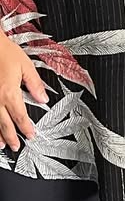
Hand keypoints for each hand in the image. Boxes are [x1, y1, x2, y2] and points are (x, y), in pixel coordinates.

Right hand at [0, 33, 46, 150]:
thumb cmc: (5, 53)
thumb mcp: (26, 66)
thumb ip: (35, 84)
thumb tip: (44, 99)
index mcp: (9, 93)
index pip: (20, 116)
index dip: (26, 128)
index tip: (31, 135)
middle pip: (4, 125)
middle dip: (11, 137)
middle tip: (17, 146)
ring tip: (2, 145)